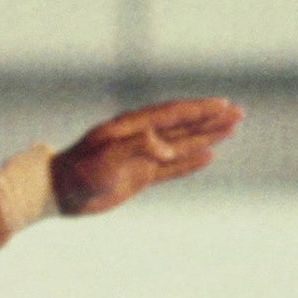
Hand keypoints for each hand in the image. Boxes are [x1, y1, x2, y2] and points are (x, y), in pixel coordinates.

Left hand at [47, 95, 239, 215]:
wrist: (59, 193)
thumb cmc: (78, 173)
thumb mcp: (105, 158)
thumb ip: (137, 147)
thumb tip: (168, 146)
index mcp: (131, 126)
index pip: (172, 114)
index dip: (198, 109)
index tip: (223, 105)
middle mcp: (139, 137)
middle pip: (183, 124)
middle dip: (211, 118)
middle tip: (239, 112)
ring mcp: (141, 155)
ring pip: (181, 143)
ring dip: (206, 135)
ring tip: (231, 128)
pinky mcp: (139, 175)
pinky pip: (172, 167)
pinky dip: (190, 161)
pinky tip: (209, 156)